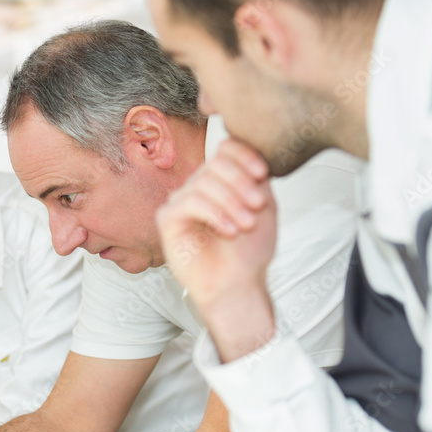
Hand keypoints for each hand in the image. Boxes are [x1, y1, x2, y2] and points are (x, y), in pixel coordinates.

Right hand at [158, 139, 277, 360]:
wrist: (238, 284)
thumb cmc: (249, 250)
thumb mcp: (262, 206)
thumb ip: (256, 176)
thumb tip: (246, 147)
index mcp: (220, 181)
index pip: (225, 149)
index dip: (244, 155)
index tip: (263, 174)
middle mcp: (198, 186)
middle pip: (216, 163)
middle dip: (240, 182)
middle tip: (257, 206)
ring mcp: (181, 201)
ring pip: (204, 183)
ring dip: (231, 202)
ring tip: (246, 225)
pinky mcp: (168, 219)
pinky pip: (190, 202)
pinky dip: (214, 214)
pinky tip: (230, 231)